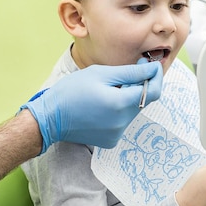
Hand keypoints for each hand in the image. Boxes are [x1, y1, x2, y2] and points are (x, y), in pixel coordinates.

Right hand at [20, 61, 162, 152]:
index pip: (153, 91)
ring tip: (110, 88)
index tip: (149, 66)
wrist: (50, 118)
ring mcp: (117, 134)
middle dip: (140, 85)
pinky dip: (119, 110)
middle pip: (144, 101)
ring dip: (129, 97)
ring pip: (134, 111)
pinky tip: (103, 103)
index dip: (155, 76)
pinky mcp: (111, 140)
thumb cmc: (71, 91)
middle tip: (128, 71)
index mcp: (120, 104)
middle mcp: (122, 123)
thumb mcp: (101, 74)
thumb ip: (130, 73)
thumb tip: (153, 69)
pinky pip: (123, 121)